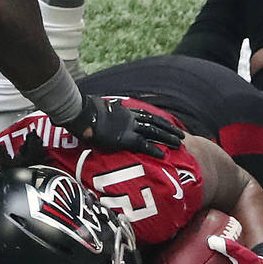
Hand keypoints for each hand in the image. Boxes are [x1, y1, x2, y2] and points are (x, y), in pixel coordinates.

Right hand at [63, 94, 184, 157]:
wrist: (81, 113)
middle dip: (169, 128)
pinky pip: (143, 144)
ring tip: (180, 143)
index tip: (167, 122)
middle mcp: (130, 119)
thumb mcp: (97, 108)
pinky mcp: (125, 138)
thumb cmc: (84, 111)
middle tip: (181, 134)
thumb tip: (103, 110)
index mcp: (124, 112)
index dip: (157, 119)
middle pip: (154, 122)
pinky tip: (164, 155)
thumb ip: (103, 110)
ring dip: (168, 137)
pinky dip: (154, 149)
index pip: (144, 115)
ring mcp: (129, 127)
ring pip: (154, 132)